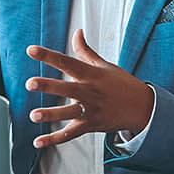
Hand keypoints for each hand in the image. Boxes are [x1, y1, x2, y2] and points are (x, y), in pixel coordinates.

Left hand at [24, 29, 154, 147]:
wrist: (143, 107)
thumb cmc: (122, 84)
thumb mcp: (104, 66)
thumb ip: (85, 51)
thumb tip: (77, 32)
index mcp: (90, 74)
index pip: (67, 62)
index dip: (48, 56)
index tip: (31, 50)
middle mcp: (89, 92)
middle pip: (67, 88)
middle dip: (48, 86)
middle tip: (30, 83)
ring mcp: (90, 110)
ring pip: (68, 113)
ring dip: (51, 114)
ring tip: (33, 115)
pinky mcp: (91, 125)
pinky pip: (70, 134)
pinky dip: (54, 139)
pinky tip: (38, 142)